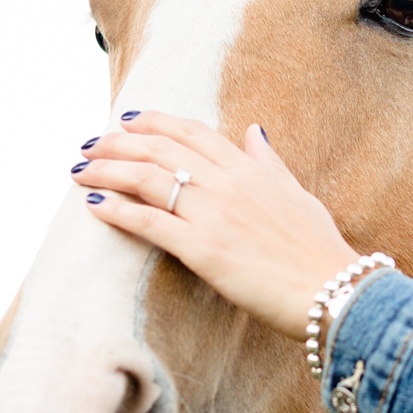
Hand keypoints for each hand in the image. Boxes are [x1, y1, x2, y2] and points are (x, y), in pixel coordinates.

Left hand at [72, 111, 361, 339]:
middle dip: (118, 143)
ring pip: (148, 179)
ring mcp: (214, 214)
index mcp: (249, 169)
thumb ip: (270, 163)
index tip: (126, 121)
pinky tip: (94, 203)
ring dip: (107, 170)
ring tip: (79, 169)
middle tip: (89, 144)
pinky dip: (118, 209)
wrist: (333, 290)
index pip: (191, 133)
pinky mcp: (203, 250)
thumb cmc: (318, 249)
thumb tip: (254, 132)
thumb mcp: (297, 194)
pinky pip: (150, 222)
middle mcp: (227, 183)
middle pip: (160, 150)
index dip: (154, 122)